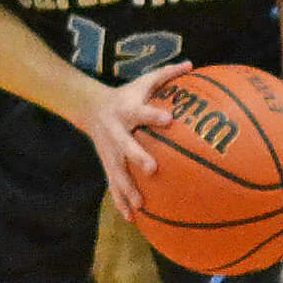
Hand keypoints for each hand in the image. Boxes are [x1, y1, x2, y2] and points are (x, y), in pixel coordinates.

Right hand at [82, 60, 192, 219]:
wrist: (89, 108)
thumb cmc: (126, 94)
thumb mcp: (143, 82)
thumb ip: (166, 75)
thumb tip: (192, 64)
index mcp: (127, 110)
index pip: (142, 112)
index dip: (154, 115)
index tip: (169, 119)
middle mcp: (117, 132)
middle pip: (126, 146)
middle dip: (137, 157)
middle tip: (153, 169)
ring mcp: (109, 151)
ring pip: (118, 171)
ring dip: (127, 188)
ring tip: (141, 205)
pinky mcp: (107, 163)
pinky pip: (113, 185)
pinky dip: (120, 201)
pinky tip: (131, 218)